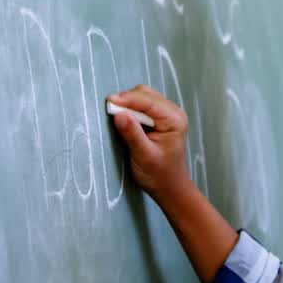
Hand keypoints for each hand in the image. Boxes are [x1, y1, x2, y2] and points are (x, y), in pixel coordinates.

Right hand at [108, 85, 193, 202]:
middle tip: (110, 110)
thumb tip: (119, 114)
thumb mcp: (144, 156)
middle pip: (146, 94)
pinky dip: (133, 108)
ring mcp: (168, 114)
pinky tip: (125, 119)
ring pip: (144, 97)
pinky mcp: (161, 119)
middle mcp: (174, 112)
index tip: (108, 102)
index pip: (148, 101)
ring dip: (129, 103)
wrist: (170, 188)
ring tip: (116, 114)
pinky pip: (144, 105)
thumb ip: (132, 134)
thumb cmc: (159, 175)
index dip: (127, 99)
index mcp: (174, 120)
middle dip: (127, 100)